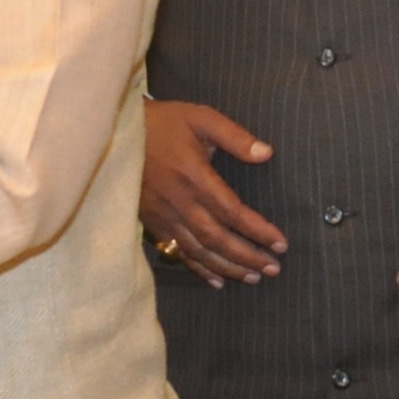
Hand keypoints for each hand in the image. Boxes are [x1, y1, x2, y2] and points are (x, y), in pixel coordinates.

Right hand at [138, 100, 282, 284]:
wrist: (117, 133)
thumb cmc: (163, 123)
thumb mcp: (200, 118)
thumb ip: (234, 136)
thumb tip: (266, 153)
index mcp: (194, 176)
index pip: (233, 212)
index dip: (258, 230)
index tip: (281, 243)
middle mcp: (180, 202)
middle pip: (218, 239)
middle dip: (248, 256)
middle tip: (274, 268)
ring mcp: (164, 216)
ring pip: (200, 251)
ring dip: (229, 267)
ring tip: (253, 277)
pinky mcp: (152, 223)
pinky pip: (178, 252)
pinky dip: (199, 269)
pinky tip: (217, 280)